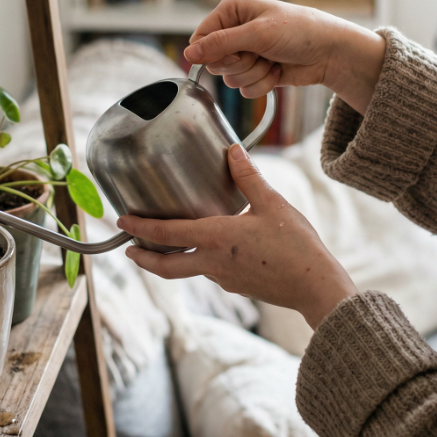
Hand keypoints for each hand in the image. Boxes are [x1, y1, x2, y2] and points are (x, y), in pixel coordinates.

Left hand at [119, 144, 357, 329]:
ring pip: (188, 270)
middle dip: (143, 259)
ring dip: (172, 259)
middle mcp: (213, 262)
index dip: (140, 228)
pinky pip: (210, 273)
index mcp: (216, 238)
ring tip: (168, 244)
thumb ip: (248, 177)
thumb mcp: (272, 203)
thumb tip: (232, 150)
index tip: (122, 222)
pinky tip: (210, 250)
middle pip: (166, 267)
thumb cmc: (295, 244)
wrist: (314, 285)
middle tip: (128, 250)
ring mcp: (224, 278)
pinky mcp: (238, 286)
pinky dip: (199, 262)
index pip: (166, 234)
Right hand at [187, 0, 386, 114]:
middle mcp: (235, 30)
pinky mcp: (256, 71)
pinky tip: (277, 71)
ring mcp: (246, 52)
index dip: (213, 53)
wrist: (329, 53)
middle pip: (214, 61)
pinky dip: (262, 84)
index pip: (200, 38)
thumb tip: (188, 54)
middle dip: (239, 63)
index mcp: (231, 10)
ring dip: (253, 74)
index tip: (235, 53)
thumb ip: (220, 44)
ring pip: (229, 78)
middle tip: (259, 54)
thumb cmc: (299, 32)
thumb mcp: (257, 34)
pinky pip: (243, 89)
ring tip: (272, 61)